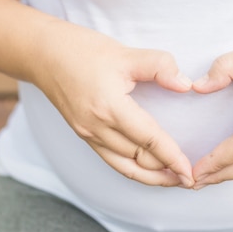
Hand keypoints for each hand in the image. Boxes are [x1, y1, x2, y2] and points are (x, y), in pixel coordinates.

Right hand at [33, 22, 194, 187]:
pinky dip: (132, 169)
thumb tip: (186, 84)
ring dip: (150, 177)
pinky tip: (147, 169)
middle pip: (138, 160)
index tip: (190, 172)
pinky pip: (111, 160)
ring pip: (124, 166)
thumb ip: (159, 66)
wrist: (42, 53)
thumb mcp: (125, 53)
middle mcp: (97, 128)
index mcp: (109, 108)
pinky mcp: (84, 134)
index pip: (149, 140)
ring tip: (172, 181)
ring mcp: (88, 134)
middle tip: (190, 179)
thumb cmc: (82, 50)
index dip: (173, 157)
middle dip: (166, 173)